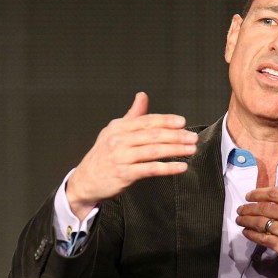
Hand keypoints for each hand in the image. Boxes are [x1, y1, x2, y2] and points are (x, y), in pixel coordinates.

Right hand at [65, 92, 197, 219]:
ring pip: (153, 151)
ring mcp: (120, 157)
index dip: (166, 120)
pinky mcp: (124, 174)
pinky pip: (150, 169)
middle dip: (176, 135)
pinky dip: (167, 168)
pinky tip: (180, 167)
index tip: (182, 122)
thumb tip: (142, 96)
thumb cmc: (103, 156)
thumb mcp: (113, 132)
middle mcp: (118, 140)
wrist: (85, 181)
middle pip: (153, 135)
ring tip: (191, 149)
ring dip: (175, 150)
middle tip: (192, 137)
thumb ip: (132, 116)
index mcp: (118, 127)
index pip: (146, 121)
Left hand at [236, 168, 277, 277]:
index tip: (250, 195)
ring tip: (240, 219)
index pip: (276, 194)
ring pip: (261, 223)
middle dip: (249, 207)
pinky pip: (263, 239)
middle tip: (241, 208)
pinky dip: (252, 235)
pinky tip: (246, 233)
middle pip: (265, 208)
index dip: (259, 193)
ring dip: (247, 220)